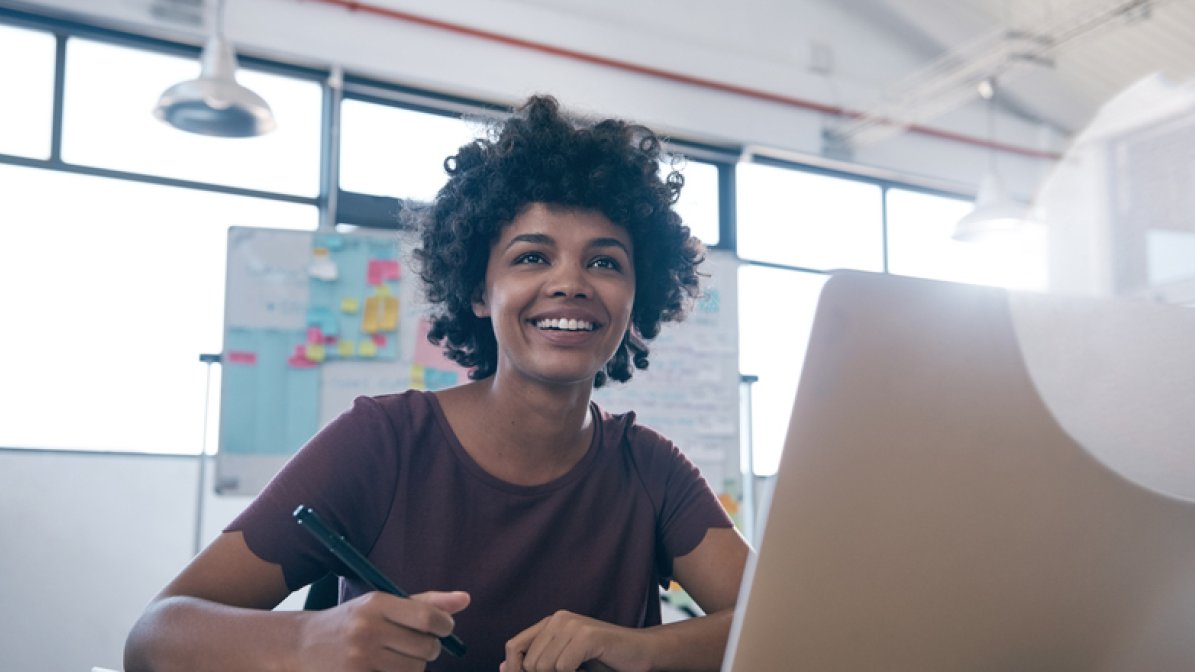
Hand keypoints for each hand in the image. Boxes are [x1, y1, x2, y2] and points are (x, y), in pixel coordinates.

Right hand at [295, 590, 469, 671]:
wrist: (302, 644)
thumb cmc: (351, 622)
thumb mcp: (382, 604)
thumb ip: (425, 603)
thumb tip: (465, 599)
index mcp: (377, 604)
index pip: (428, 618)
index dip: (445, 626)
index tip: (443, 628)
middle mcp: (368, 630)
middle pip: (426, 648)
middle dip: (430, 649)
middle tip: (417, 645)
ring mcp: (360, 658)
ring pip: (415, 670)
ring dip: (414, 666)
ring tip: (397, 657)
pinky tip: (383, 668)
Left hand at [500, 610, 649, 671]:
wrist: (641, 654)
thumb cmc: (603, 662)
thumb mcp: (564, 664)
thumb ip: (537, 663)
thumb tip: (503, 668)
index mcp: (550, 623)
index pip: (513, 647)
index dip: (514, 669)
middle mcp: (558, 619)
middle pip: (529, 663)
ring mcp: (573, 624)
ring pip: (544, 667)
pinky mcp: (588, 635)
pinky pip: (563, 668)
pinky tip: (587, 671)